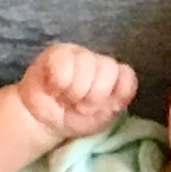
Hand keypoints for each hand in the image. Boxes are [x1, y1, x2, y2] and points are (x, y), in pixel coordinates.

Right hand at [15, 43, 137, 141]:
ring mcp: (79, 53)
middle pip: (108, 69)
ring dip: (74, 90)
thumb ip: (116, 105)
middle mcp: (100, 62)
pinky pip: (63, 63)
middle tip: (79, 105)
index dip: (114, 96)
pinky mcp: (57, 51)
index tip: (101, 108)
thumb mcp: (99, 119)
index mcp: (116, 77)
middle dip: (93, 95)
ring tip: (65, 98)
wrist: (43, 119)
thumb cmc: (74, 118)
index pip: (127, 77)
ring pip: (86, 63)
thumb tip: (119, 98)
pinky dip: (59, 82)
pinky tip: (54, 89)